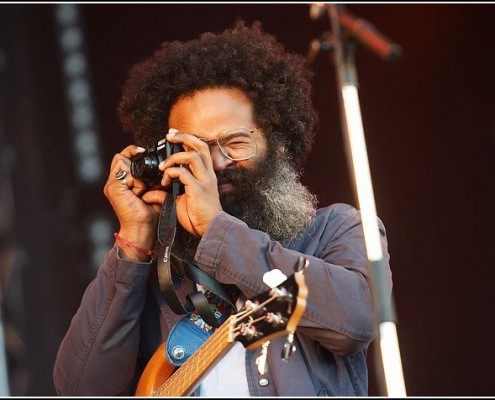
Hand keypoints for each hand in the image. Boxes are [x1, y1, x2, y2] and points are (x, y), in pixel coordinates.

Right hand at [104, 145, 165, 260]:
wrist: (143, 229)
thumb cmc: (149, 214)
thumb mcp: (153, 191)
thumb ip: (152, 178)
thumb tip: (163, 165)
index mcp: (121, 182)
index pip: (122, 157)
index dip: (133, 151)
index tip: (145, 153)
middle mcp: (114, 182)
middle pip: (120, 156)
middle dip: (134, 161)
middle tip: (145, 176)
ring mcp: (112, 185)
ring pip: (122, 161)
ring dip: (136, 173)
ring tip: (142, 188)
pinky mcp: (113, 188)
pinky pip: (126, 173)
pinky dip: (137, 181)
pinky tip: (140, 193)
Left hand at [159, 130, 222, 236]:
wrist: (210, 228)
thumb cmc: (198, 216)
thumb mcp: (181, 201)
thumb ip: (168, 193)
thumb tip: (152, 191)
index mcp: (206, 174)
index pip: (200, 148)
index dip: (188, 138)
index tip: (173, 135)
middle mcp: (208, 174)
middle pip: (200, 145)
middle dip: (184, 137)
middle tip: (169, 136)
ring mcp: (204, 180)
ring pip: (192, 156)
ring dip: (174, 157)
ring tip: (163, 166)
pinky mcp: (198, 189)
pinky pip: (183, 173)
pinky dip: (171, 173)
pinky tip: (165, 180)